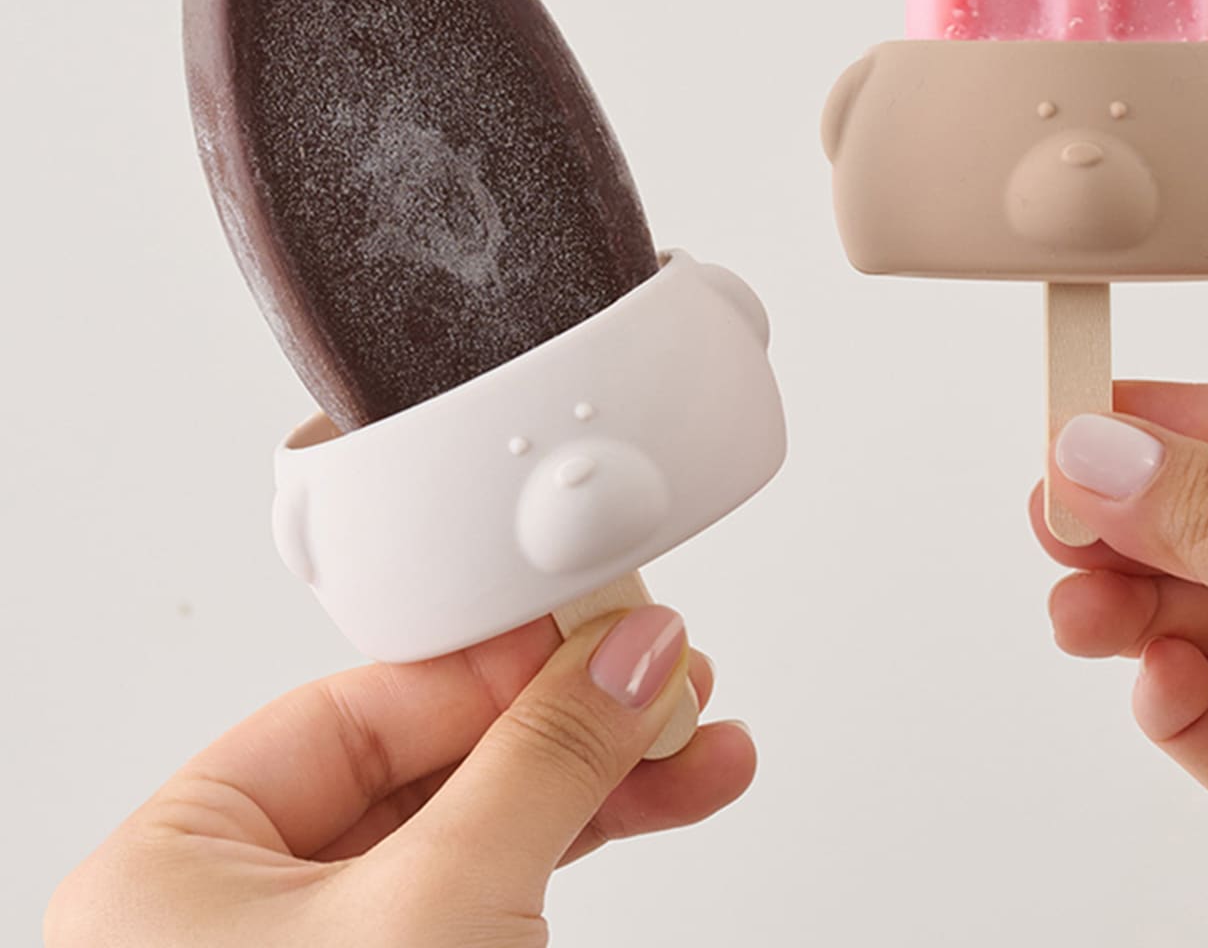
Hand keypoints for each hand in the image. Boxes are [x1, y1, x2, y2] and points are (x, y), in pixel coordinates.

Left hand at [46, 607, 752, 946]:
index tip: (605, 626)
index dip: (499, 658)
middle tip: (665, 684)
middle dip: (568, 724)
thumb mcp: (443, 905)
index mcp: (174, 867)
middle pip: (430, 762)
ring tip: (696, 748)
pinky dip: (575, 851)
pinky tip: (649, 808)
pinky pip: (490, 895)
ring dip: (596, 786)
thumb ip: (542, 760)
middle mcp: (232, 917)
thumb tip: (624, 654)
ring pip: (474, 831)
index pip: (361, 703)